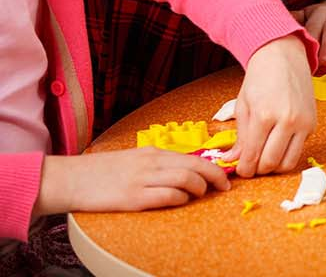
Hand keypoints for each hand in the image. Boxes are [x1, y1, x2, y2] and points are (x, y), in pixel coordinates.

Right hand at [34, 148, 229, 215]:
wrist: (71, 178)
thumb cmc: (102, 172)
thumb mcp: (134, 160)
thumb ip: (157, 164)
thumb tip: (184, 172)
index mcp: (154, 152)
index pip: (193, 157)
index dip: (214, 167)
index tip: (224, 177)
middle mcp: (152, 162)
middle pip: (196, 166)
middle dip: (216, 177)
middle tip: (225, 187)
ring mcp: (143, 179)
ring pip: (186, 179)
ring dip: (200, 188)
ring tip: (200, 194)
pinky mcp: (133, 197)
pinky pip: (168, 196)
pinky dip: (180, 199)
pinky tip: (180, 201)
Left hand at [223, 34, 316, 176]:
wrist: (284, 57)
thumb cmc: (260, 78)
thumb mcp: (243, 106)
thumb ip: (240, 137)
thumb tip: (232, 160)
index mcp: (264, 115)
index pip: (252, 157)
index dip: (244, 169)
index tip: (241, 169)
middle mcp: (286, 121)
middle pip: (271, 164)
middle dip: (258, 170)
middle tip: (251, 165)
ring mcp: (303, 122)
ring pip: (289, 163)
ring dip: (274, 166)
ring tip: (265, 158)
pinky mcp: (312, 123)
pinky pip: (299, 149)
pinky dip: (287, 153)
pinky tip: (278, 143)